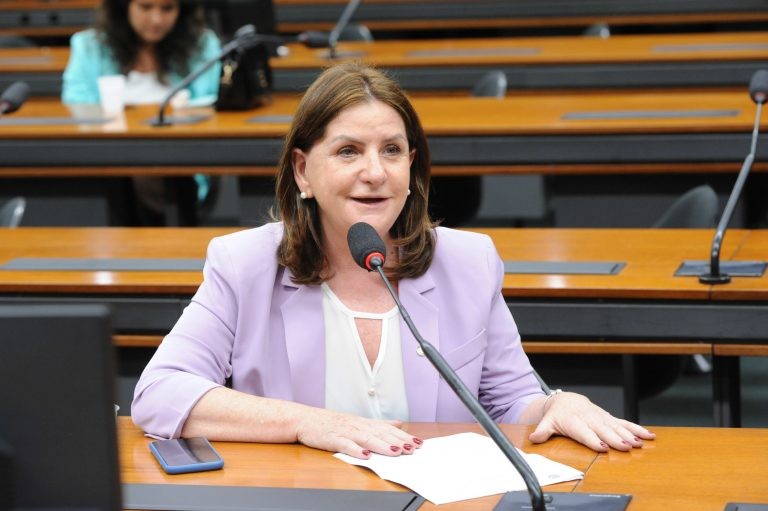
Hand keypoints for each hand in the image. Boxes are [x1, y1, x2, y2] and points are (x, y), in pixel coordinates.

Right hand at [295, 408, 422, 458]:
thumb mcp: (358, 422)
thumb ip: (379, 424)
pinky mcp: (332, 438)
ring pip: (366, 439)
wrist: (305, 420)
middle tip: (413, 447)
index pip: (387, 429)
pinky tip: (366, 455)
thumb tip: (399, 423)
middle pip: (380, 433)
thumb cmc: (331, 423)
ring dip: (382, 445)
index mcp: (364, 423)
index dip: (403, 436)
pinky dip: (355, 450)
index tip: (418, 443)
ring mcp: (345, 431)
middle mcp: (357, 426)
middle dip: (398, 441)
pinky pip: (345, 445)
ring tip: (396, 451)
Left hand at [528, 392, 654, 451]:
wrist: (566, 400)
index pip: (584, 431)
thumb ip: (542, 431)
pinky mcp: (609, 418)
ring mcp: (601, 417)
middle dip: (615, 438)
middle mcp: (589, 418)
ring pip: (616, 426)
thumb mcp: (547, 422)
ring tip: (640, 443)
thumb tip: (534, 438)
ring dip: (630, 434)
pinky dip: (637, 428)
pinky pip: (624, 423)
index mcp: (574, 421)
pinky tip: (648, 435)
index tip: (602, 447)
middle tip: (626, 446)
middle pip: (603, 429)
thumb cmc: (558, 414)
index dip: (593, 439)